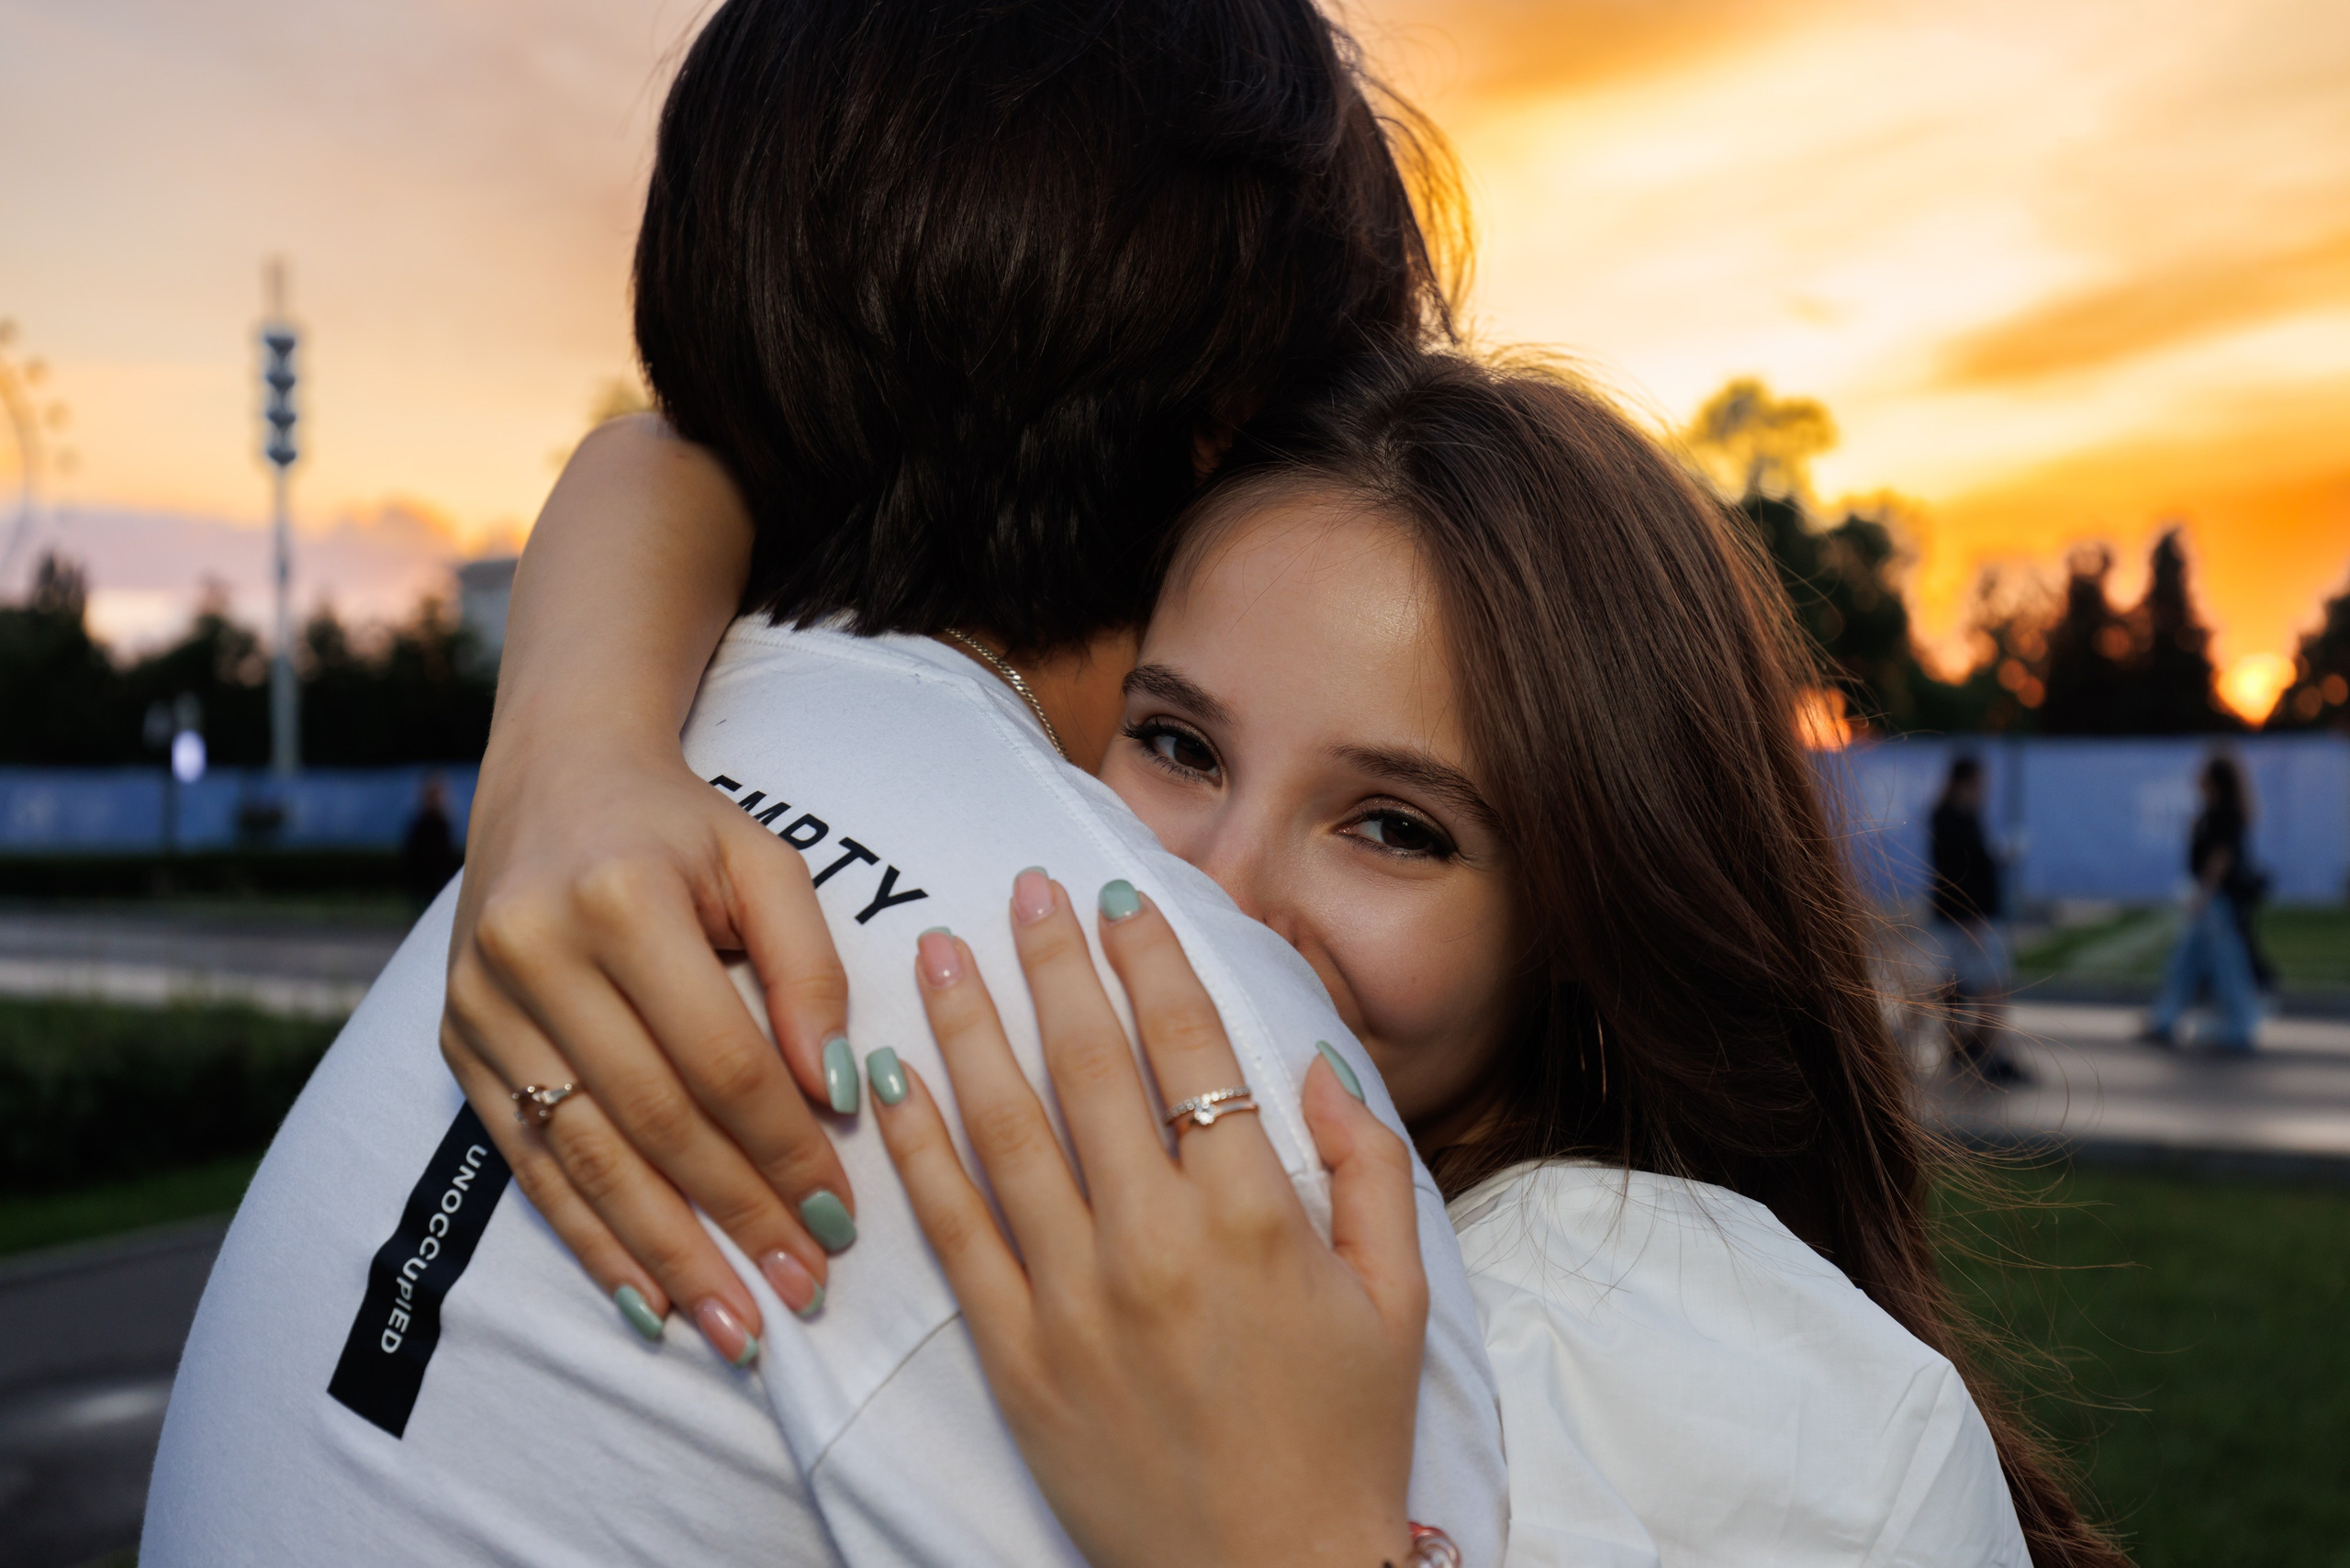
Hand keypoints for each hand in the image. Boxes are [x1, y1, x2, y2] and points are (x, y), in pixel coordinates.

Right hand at [442, 741, 856, 1359]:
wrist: (556, 775)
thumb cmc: (681, 827)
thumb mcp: (765, 864)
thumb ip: (810, 969)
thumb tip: (838, 1089)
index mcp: (621, 899)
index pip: (721, 1060)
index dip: (784, 1146)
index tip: (842, 1214)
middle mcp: (535, 953)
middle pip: (655, 1119)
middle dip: (737, 1217)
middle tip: (804, 1287)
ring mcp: (483, 1003)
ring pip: (587, 1157)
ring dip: (665, 1253)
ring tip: (735, 1325)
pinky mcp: (458, 1042)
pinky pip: (530, 1161)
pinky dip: (588, 1236)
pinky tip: (646, 1297)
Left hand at [871, 871, 1426, 1567]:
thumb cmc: (1343, 1439)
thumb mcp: (1399, 1300)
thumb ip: (1368, 1170)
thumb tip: (1314, 1062)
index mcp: (1253, 1219)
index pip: (1191, 1051)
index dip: (1151, 960)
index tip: (1120, 896)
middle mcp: (1155, 1244)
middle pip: (1089, 1068)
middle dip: (1053, 963)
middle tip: (1022, 885)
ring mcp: (1074, 1301)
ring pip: (1007, 1133)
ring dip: (970, 1031)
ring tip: (941, 951)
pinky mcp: (1016, 1357)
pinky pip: (956, 1233)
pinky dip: (918, 1150)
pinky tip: (889, 1084)